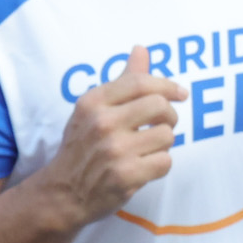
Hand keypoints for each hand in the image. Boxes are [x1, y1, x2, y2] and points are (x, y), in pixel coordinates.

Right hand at [33, 46, 184, 226]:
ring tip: (146, 149)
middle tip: (161, 125)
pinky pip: (166, 161)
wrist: (62, 194)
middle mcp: (102, 123)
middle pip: (160, 106)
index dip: (168, 86)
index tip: (180, 94)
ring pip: (167, 135)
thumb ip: (123, 81)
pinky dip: (159, 165)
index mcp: (92, 102)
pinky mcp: (126, 175)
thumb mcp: (94, 109)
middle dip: (168, 117)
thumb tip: (141, 49)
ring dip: (163, 144)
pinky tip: (143, 167)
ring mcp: (114, 150)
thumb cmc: (83, 146)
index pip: (141, 82)